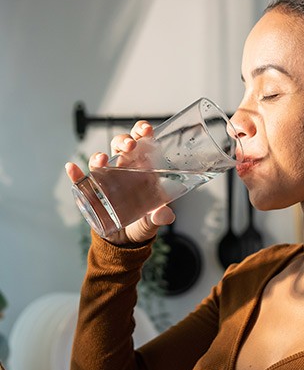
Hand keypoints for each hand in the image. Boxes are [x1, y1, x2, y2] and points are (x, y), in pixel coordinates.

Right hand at [65, 121, 175, 244]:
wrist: (126, 240)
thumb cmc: (143, 222)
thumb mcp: (154, 220)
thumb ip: (160, 217)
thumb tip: (166, 215)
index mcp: (143, 170)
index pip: (142, 144)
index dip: (142, 133)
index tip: (146, 129)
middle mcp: (124, 170)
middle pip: (121, 147)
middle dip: (124, 141)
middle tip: (130, 146)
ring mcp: (107, 179)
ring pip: (101, 159)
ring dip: (100, 156)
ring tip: (103, 159)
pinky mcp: (92, 192)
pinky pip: (81, 180)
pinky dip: (75, 174)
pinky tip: (72, 168)